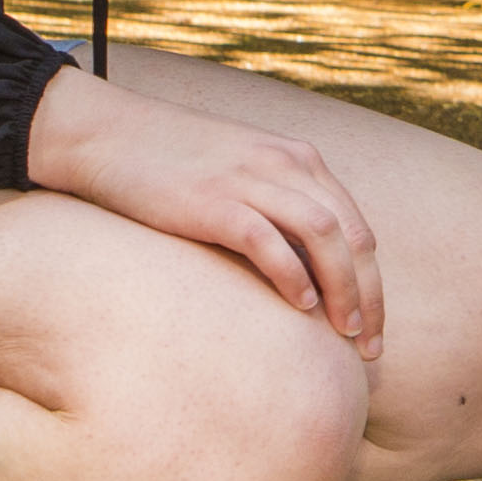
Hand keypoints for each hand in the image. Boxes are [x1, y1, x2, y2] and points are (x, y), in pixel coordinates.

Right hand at [29, 72, 382, 350]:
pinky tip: (300, 306)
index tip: (371, 327)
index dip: (372, 281)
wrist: (108, 134)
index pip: (357, 227)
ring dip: (342, 289)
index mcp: (298, 160)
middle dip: (369, 295)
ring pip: (324, 235)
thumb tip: (306, 269)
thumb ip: (279, 205)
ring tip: (344, 332)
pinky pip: (268, 240)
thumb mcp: (243, 172)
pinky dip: (292, 274)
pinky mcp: (213, 201)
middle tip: (370, 347)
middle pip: (352, 235)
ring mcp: (249, 181)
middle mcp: (284, 165)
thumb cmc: (174, 163)